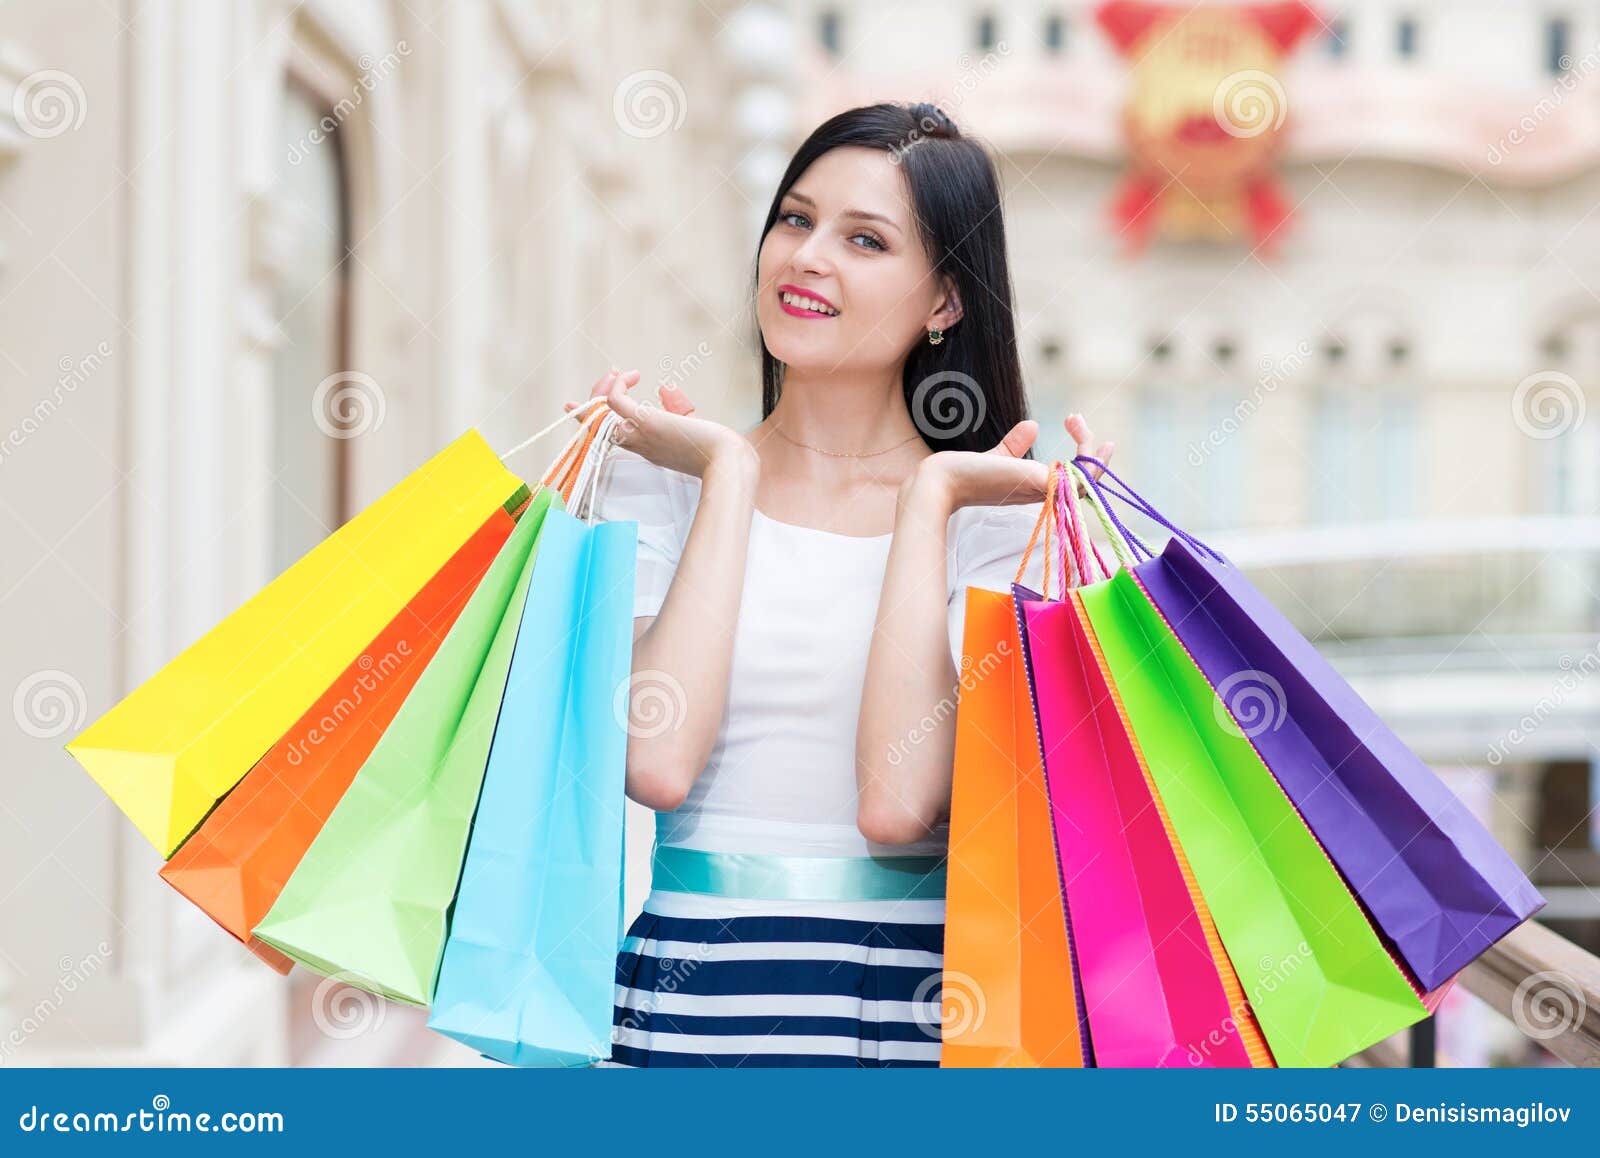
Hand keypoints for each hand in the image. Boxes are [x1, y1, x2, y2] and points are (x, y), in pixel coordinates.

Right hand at [565, 369, 755, 480]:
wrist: (727, 462)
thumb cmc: (718, 450)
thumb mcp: (693, 426)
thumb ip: (678, 408)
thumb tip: (664, 387)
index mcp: (649, 449)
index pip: (613, 437)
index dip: (595, 420)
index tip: (579, 406)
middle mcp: (639, 444)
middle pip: (598, 426)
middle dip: (594, 400)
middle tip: (609, 377)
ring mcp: (640, 435)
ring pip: (600, 416)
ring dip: (602, 390)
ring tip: (616, 373)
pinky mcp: (647, 423)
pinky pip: (616, 402)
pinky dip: (618, 384)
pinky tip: (633, 375)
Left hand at [906, 412, 1116, 512]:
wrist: (943, 479)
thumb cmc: (965, 473)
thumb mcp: (998, 457)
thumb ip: (1014, 445)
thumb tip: (1032, 425)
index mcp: (1037, 489)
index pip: (1074, 484)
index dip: (1088, 463)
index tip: (1090, 434)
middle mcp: (1043, 494)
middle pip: (1086, 486)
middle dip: (1097, 457)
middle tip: (1084, 423)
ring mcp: (1042, 491)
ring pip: (1085, 483)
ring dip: (1090, 451)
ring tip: (1075, 419)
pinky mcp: (1038, 484)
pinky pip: (1076, 480)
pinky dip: (1085, 459)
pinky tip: (1076, 429)